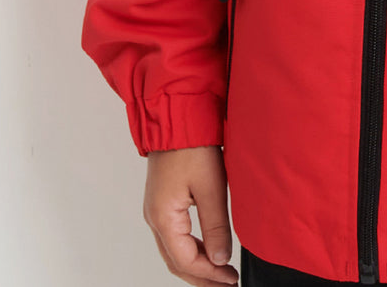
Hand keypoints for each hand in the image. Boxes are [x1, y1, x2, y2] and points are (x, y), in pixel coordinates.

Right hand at [143, 146, 238, 284]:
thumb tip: (220, 259)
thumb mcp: (211, 187)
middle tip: (226, 284)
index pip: (186, 260)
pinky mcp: (163, 202)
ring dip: (196, 264)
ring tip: (220, 272)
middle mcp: (155, 218)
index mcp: (163, 218)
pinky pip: (174, 236)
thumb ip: (216, 226)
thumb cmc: (192, 146)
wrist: (177, 116)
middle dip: (201, 277)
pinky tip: (208, 250)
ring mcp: (156, 210)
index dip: (209, 275)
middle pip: (176, 261)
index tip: (230, 279)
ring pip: (174, 251)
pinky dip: (191, 248)